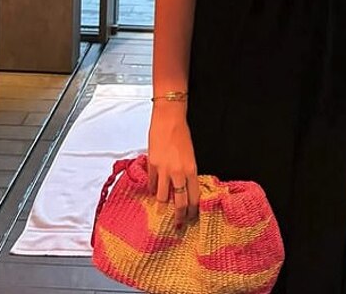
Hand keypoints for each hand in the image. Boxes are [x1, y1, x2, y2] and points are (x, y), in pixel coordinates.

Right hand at [147, 105, 199, 227]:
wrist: (169, 119)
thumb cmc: (182, 134)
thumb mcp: (190, 155)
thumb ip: (187, 172)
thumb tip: (184, 188)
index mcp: (191, 169)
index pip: (194, 197)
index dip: (193, 210)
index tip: (191, 218)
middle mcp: (178, 173)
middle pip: (179, 202)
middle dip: (179, 216)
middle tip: (178, 225)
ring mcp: (163, 170)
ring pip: (162, 197)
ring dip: (163, 206)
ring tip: (162, 213)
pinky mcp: (151, 166)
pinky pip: (151, 184)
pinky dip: (152, 190)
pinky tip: (152, 194)